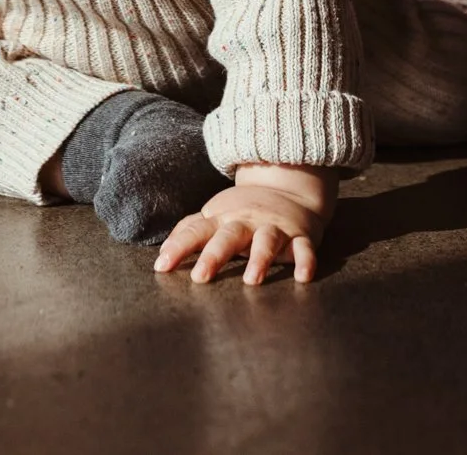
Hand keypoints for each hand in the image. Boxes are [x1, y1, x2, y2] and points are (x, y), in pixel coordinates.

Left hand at [153, 166, 334, 285]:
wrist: (289, 186)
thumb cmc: (244, 211)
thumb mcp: (216, 216)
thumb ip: (190, 232)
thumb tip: (160, 255)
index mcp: (223, 219)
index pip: (197, 232)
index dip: (178, 247)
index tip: (162, 267)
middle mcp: (247, 222)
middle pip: (229, 236)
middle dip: (215, 256)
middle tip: (200, 277)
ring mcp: (274, 228)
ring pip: (267, 241)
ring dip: (260, 258)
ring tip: (251, 280)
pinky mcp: (300, 236)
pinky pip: (304, 248)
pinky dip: (305, 261)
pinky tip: (303, 277)